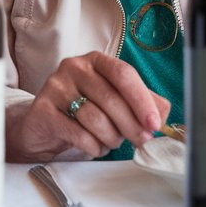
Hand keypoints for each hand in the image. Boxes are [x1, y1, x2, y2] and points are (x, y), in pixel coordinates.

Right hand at [8, 51, 169, 161]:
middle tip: (140, 140)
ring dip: (110, 138)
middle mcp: (74, 67)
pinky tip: (93, 146)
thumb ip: (141, 103)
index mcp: (95, 60)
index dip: (142, 101)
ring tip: (110, 142)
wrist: (45, 126)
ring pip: (95, 118)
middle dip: (131, 126)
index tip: (154, 123)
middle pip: (111, 98)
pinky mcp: (43, 109)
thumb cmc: (85, 112)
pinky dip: (93, 146)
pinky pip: (78, 133)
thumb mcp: (115, 102)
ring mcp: (56, 86)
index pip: (123, 74)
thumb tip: (162, 114)